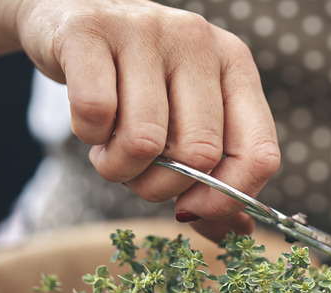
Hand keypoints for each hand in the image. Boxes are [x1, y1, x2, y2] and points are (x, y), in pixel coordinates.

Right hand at [15, 0, 279, 237]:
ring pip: (145, 142)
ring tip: (110, 151)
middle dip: (160, 187)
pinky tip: (90, 125)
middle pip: (198, 155)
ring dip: (119, 168)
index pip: (258, 153)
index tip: (191, 210)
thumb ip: (215, 175)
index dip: (226, 198)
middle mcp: (199, 43)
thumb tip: (240, 233)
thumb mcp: (186, 118)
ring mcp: (147, 31)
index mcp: (236, 66)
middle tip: (138, 175)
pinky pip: (96, 115)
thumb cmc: (139, 82)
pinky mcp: (90, 31)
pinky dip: (87, 137)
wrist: (71, 16)